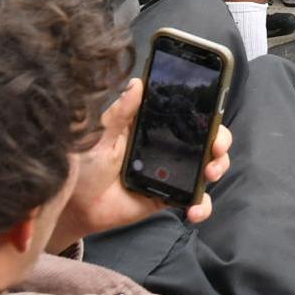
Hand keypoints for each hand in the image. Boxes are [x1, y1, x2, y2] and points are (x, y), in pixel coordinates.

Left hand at [48, 77, 229, 251]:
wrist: (73, 206)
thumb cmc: (82, 165)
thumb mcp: (98, 135)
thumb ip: (119, 112)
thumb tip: (137, 83)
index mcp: (150, 126)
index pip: (186, 113)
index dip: (207, 112)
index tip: (214, 115)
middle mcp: (165, 146)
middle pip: (205, 138)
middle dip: (220, 140)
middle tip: (217, 148)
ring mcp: (170, 172)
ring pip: (207, 166)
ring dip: (217, 168)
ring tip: (209, 176)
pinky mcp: (168, 197)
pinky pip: (194, 200)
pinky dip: (202, 206)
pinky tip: (195, 210)